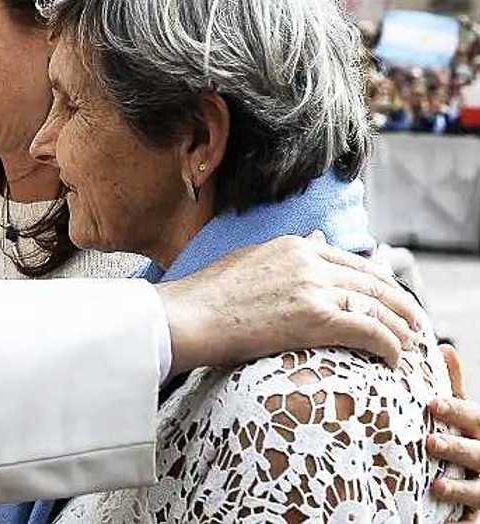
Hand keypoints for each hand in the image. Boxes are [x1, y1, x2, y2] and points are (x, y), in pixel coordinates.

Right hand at [158, 233, 423, 375]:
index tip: (389, 299)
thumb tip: (314, 238)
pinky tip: (393, 358)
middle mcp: (308, 260)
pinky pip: (370, 330)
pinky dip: (389, 344)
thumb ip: (284, 255)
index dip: (379, 281)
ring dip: (400, 327)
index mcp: (292, 245)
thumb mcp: (246, 261)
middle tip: (413, 323)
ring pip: (378, 305)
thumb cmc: (203, 298)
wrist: (184, 317)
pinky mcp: (315, 317)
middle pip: (373, 280)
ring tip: (408, 344)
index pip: (353, 261)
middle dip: (400, 303)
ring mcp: (313, 287)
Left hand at [429, 344, 479, 520]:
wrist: (477, 491)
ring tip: (437, 486)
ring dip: (461, 488)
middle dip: (458, 448)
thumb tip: (444, 348)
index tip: (432, 403)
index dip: (456, 411)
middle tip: (431, 442)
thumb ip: (455, 389)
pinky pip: (474, 520)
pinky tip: (452, 523)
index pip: (476, 419)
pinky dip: (466, 523)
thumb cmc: (469, 443)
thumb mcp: (466, 417)